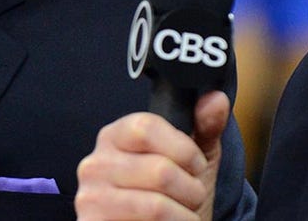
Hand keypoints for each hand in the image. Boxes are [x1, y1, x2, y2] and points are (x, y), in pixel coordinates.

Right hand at [75, 91, 228, 220]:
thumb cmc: (175, 196)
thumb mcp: (194, 159)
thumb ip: (205, 126)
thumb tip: (216, 98)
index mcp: (114, 137)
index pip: (146, 127)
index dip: (183, 149)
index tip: (195, 165)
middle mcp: (95, 164)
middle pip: (159, 170)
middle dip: (190, 189)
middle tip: (191, 197)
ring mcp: (91, 198)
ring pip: (156, 205)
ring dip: (184, 214)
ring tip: (182, 214)